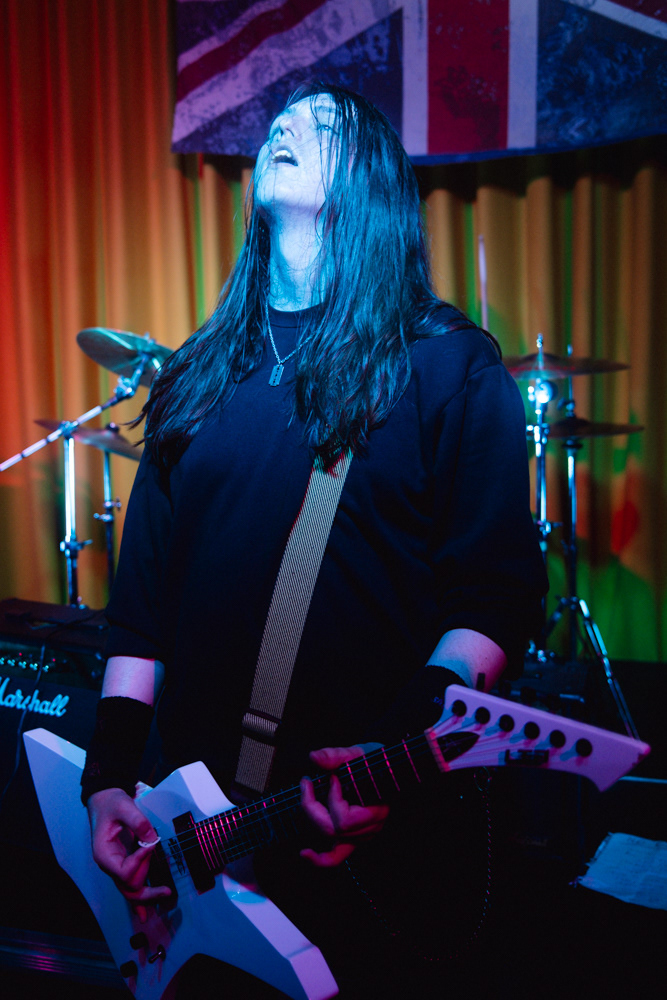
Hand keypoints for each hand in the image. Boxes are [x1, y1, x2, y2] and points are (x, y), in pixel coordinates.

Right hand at [87, 787, 170, 922]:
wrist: (104, 800)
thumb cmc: (111, 803)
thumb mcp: (124, 807)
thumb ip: (138, 822)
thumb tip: (153, 839)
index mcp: (103, 853)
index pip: (123, 871)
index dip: (140, 862)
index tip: (150, 845)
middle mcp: (108, 864)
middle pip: (127, 887)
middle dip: (147, 890)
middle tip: (166, 890)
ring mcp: (114, 866)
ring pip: (129, 890)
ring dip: (146, 896)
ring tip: (164, 896)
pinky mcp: (121, 863)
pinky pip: (128, 885)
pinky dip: (137, 899)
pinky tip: (143, 913)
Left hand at [299, 745, 389, 867]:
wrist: (383, 767)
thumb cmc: (373, 761)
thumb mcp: (357, 753)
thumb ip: (335, 755)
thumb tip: (314, 758)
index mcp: (376, 810)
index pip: (345, 820)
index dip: (332, 799)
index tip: (331, 777)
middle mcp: (369, 829)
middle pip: (332, 831)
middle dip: (312, 808)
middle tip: (307, 784)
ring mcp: (360, 836)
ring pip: (329, 839)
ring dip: (312, 819)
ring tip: (307, 797)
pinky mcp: (351, 839)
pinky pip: (335, 857)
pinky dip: (319, 859)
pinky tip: (305, 853)